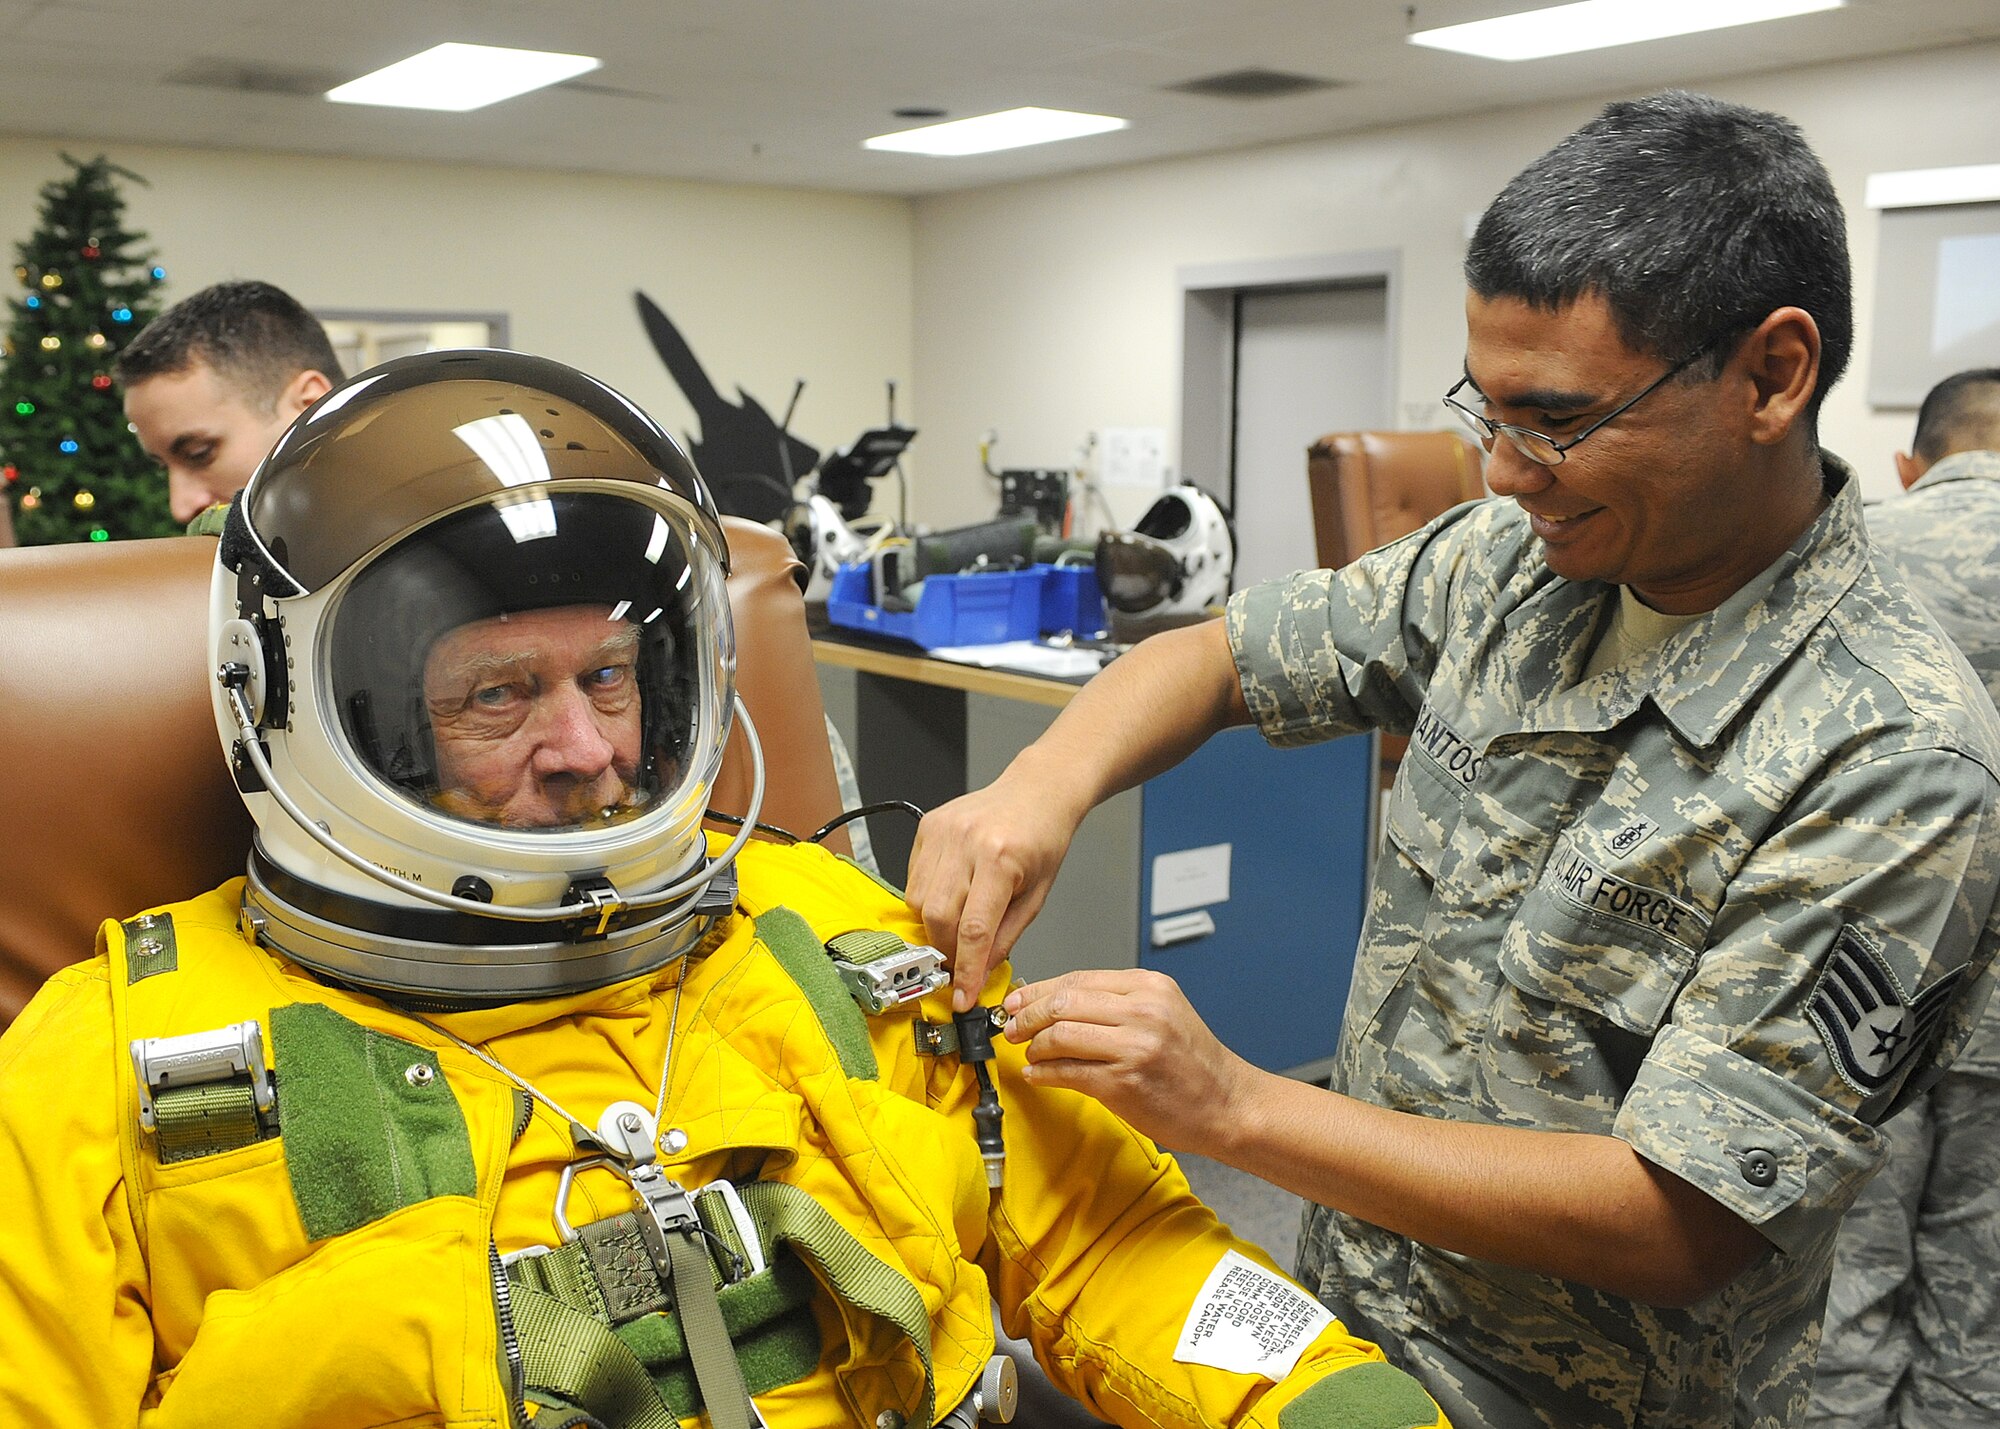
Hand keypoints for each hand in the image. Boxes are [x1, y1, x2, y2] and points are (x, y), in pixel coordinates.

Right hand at [907, 769, 1084, 1009]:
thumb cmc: (1043, 839)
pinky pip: (912, 878)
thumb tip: (978, 974)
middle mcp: (966, 842)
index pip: (974, 929)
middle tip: (960, 962)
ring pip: (917, 901)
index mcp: (1000, 859)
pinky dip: (926, 898)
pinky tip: (950, 894)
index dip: (965, 970)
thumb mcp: (1037, 896)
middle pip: (937, 917)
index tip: (961, 997)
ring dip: (933, 925)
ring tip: (958, 924)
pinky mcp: (926, 826)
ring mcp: (942, 831)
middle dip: (946, 950)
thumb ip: (1006, 937)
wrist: (1037, 791)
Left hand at [1001, 969, 1256, 1151]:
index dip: (1039, 990)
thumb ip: (1117, 1004)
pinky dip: (1044, 1074)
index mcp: (1150, 987)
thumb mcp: (1164, 1013)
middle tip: (1011, 1027)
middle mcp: (1143, 1010)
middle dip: (1027, 1015)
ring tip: (1029, 1053)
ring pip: (1060, 1035)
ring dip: (1034, 1045)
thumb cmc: (1193, 1064)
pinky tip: (1038, 1075)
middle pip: (1063, 1002)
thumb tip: (1056, 1003)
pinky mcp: (1124, 1083)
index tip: (1017, 1000)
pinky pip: (1067, 1072)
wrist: (1227, 1104)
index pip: (1078, 979)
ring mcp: (1134, 1047)